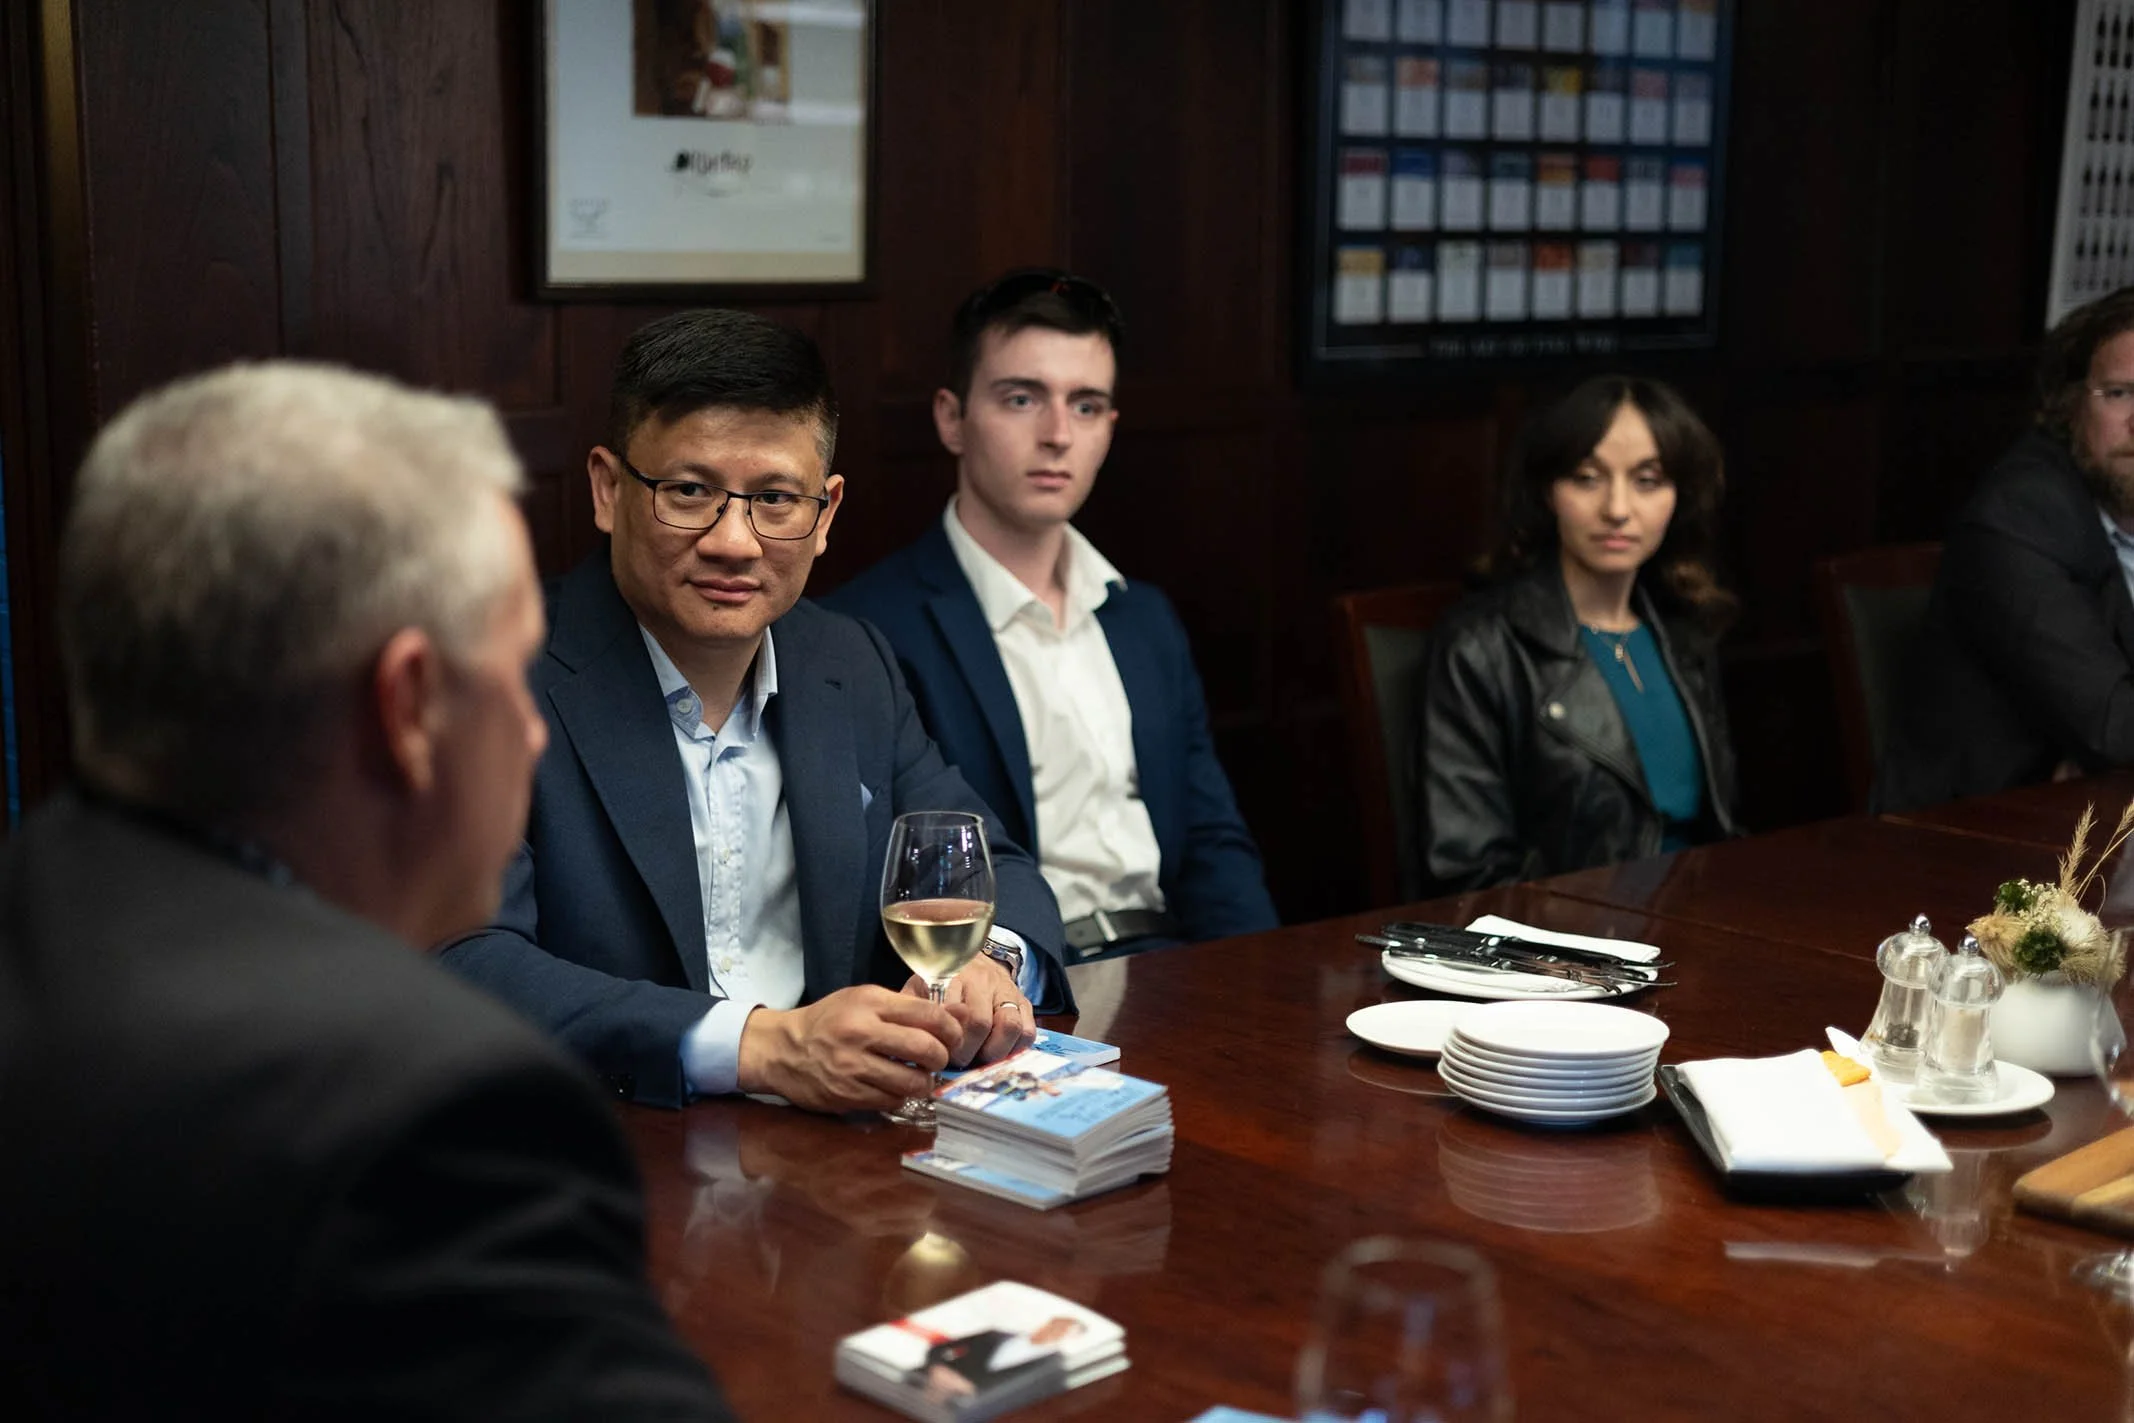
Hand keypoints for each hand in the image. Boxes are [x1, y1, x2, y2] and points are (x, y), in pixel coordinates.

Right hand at [735, 985, 963, 1112]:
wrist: (783, 1049)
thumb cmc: (830, 1020)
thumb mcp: (866, 1000)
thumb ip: (911, 1007)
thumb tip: (960, 1015)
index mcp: (869, 1002)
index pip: (928, 1014)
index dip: (951, 1028)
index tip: (953, 1037)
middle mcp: (861, 1032)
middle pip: (925, 1049)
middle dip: (941, 1057)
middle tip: (937, 1059)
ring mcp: (852, 1066)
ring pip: (911, 1081)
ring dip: (924, 1082)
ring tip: (918, 1075)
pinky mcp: (847, 1095)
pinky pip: (892, 1101)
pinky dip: (901, 1096)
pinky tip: (895, 1086)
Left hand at [905, 954, 1035, 1067]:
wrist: (976, 959)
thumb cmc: (944, 980)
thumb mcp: (922, 986)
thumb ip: (916, 1008)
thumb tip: (911, 1036)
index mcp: (954, 976)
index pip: (955, 1013)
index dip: (948, 1040)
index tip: (940, 1052)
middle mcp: (983, 981)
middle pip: (981, 1023)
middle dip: (968, 1051)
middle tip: (957, 1061)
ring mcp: (1007, 992)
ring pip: (1011, 1027)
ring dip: (994, 1052)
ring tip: (980, 1059)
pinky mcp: (1024, 1003)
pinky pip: (1028, 1032)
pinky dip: (1014, 1049)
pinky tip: (998, 1052)